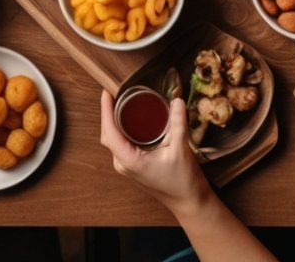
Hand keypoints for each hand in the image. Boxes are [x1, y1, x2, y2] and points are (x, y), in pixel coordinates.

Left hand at [99, 90, 208, 213]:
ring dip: (114, 121)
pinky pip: (121, 144)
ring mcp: (127, 166)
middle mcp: (123, 164)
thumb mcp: (181, 149)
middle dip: (108, 113)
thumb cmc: (183, 181)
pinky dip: (122, 129)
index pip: (110, 132)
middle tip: (114, 92)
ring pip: (113, 139)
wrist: (188, 201)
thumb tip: (177, 101)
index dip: (105, 111)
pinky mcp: (133, 165)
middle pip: (108, 134)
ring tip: (120, 101)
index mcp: (130, 161)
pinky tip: (130, 119)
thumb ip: (179, 124)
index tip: (106, 93)